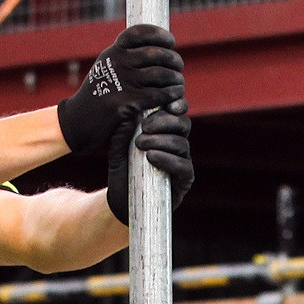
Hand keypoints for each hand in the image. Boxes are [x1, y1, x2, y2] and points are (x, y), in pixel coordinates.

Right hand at [57, 24, 183, 158]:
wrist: (79, 121)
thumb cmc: (99, 94)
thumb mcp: (107, 67)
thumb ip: (125, 57)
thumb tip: (154, 47)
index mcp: (113, 52)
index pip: (139, 33)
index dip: (159, 35)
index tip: (170, 41)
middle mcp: (117, 63)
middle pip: (155, 53)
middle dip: (173, 59)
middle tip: (179, 65)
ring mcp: (122, 82)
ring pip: (160, 74)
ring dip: (175, 78)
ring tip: (178, 82)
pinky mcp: (127, 102)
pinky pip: (158, 95)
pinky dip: (171, 95)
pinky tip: (174, 96)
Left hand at [108, 105, 193, 225]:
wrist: (122, 200)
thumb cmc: (123, 170)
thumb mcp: (119, 148)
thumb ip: (124, 131)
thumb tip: (130, 110)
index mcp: (167, 132)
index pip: (177, 112)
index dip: (176, 104)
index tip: (165, 103)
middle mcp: (178, 145)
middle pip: (183, 124)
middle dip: (164, 121)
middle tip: (144, 127)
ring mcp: (183, 162)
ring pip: (182, 143)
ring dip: (161, 140)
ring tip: (140, 144)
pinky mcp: (184, 181)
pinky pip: (183, 166)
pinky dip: (168, 159)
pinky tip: (151, 157)